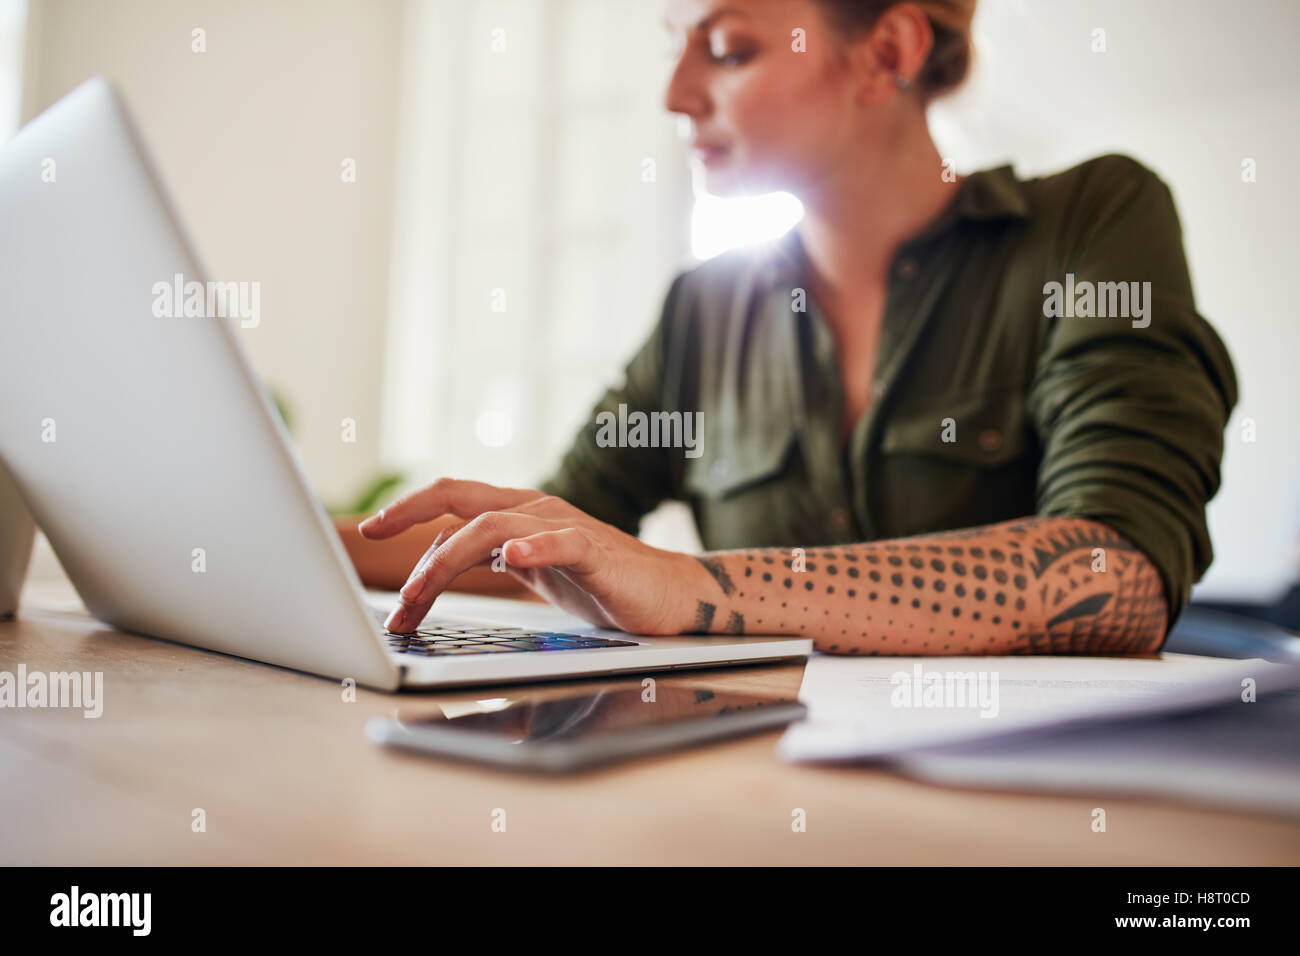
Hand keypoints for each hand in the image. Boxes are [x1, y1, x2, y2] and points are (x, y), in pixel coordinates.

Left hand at [357, 478, 708, 634]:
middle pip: (462, 499)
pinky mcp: (598, 551)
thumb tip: (436, 566)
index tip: (367, 527)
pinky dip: (535, 547)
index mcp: (517, 513)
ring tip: (417, 593)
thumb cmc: (602, 584)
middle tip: (372, 542)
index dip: (406, 509)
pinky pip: (562, 543)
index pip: (452, 500)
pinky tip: (514, 557)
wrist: (670, 595)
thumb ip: (491, 559)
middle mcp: (535, 509)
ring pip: (493, 527)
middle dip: (410, 518)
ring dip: (446, 559)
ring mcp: (565, 527)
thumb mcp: (532, 571)